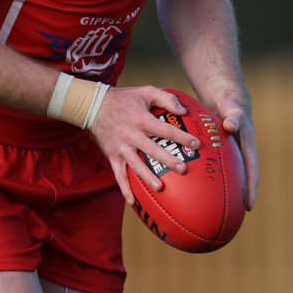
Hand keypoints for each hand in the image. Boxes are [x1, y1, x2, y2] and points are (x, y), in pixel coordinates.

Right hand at [90, 85, 201, 204]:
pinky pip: (118, 174)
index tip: (197, 144)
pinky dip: (124, 188)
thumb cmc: (125, 98)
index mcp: (141, 119)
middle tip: (183, 169)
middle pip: (152, 150)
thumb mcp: (146, 91)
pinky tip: (133, 202)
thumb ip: (166, 98)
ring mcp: (121, 147)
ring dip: (147, 177)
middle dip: (168, 160)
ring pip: (136, 164)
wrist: (95, 105)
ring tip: (160, 187)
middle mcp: (131, 134)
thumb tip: (183, 111)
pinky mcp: (112, 155)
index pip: (166, 130)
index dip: (182, 137)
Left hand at [216, 98, 258, 210]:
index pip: (252, 173)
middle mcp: (240, 155)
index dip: (252, 189)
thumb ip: (233, 118)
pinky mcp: (218, 152)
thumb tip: (230, 126)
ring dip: (223, 190)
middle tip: (232, 216)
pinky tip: (195, 187)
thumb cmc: (232, 106)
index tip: (249, 206)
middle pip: (240, 179)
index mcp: (247, 149)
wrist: (227, 100)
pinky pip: (214, 167)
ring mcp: (229, 155)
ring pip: (227, 176)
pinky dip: (208, 177)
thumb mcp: (234, 111)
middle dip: (238, 197)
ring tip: (212, 208)